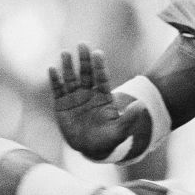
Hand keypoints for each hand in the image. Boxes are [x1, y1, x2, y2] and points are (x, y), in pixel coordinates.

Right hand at [49, 44, 143, 159]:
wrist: (90, 149)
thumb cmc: (108, 139)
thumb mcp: (120, 131)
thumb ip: (129, 118)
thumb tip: (142, 104)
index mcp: (103, 96)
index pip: (102, 77)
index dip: (99, 66)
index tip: (98, 53)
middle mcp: (89, 93)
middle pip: (86, 74)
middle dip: (84, 60)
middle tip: (82, 45)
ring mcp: (74, 98)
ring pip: (71, 79)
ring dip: (68, 66)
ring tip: (65, 53)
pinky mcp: (61, 105)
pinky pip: (58, 90)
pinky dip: (55, 80)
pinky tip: (52, 69)